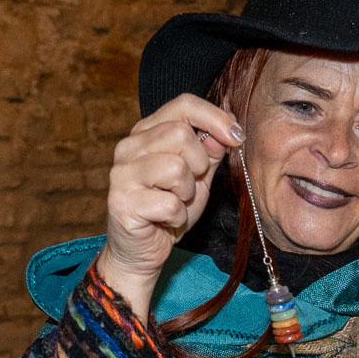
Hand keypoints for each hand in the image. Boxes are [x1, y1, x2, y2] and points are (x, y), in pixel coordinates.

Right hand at [96, 94, 243, 313]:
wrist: (142, 252)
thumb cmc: (169, 210)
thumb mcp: (198, 178)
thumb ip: (211, 152)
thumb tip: (228, 131)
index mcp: (147, 132)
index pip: (183, 105)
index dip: (215, 118)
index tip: (237, 137)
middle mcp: (129, 147)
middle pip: (180, 134)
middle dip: (200, 163)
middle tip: (191, 185)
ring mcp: (122, 173)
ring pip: (175, 167)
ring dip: (188, 191)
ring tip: (178, 202)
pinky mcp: (122, 202)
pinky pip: (170, 203)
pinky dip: (179, 216)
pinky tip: (167, 219)